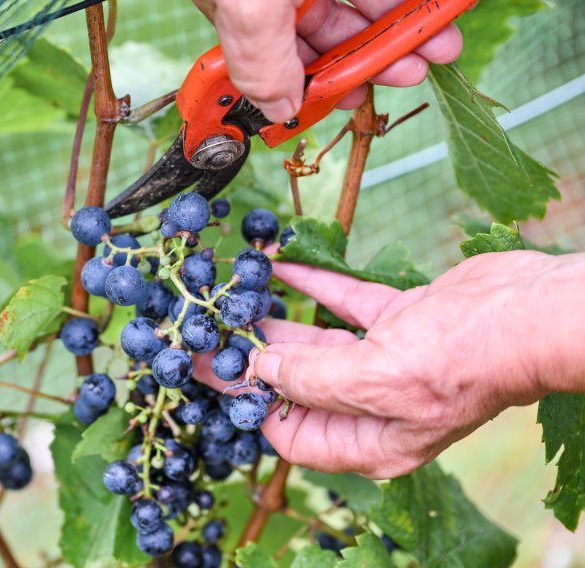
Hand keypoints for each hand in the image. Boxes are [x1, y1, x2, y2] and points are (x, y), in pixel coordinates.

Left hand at [195, 251, 584, 477]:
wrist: (528, 311)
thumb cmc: (462, 359)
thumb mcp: (374, 378)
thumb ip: (310, 379)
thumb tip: (258, 372)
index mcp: (369, 441)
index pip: (291, 432)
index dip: (248, 403)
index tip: (212, 371)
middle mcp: (374, 406)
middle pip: (297, 385)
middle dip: (253, 359)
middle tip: (209, 334)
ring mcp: (387, 361)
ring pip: (316, 344)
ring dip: (277, 321)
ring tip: (234, 300)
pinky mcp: (398, 320)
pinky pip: (343, 304)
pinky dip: (312, 285)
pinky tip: (277, 267)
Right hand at [203, 0, 463, 121]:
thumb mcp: (248, 7)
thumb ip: (263, 63)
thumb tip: (279, 111)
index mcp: (243, 13)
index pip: (279, 65)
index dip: (319, 87)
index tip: (354, 99)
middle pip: (327, 35)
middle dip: (375, 58)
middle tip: (415, 71)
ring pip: (359, 4)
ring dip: (400, 26)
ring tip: (441, 41)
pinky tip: (434, 5)